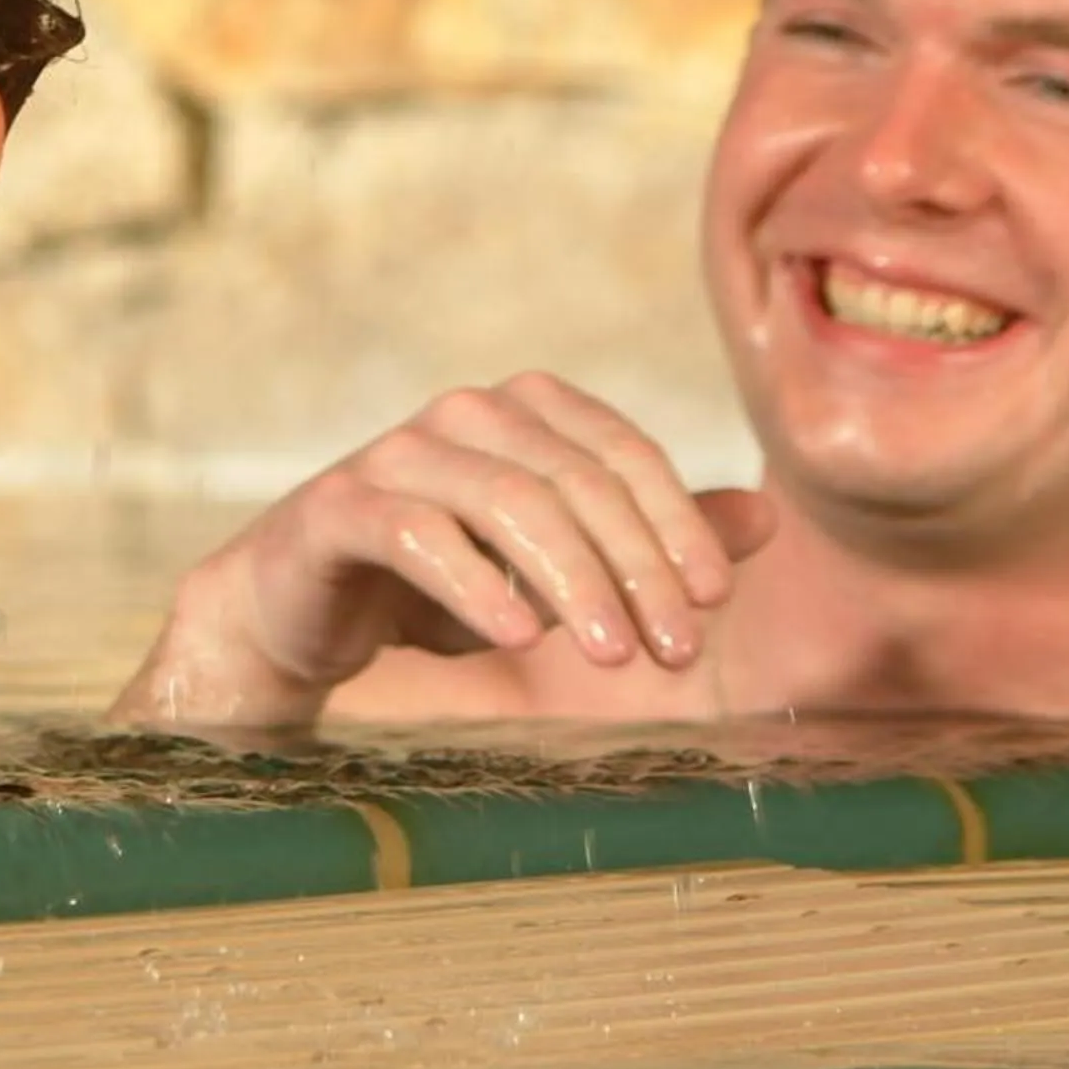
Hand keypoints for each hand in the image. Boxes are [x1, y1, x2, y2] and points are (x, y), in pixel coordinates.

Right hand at [113, 374, 773, 728]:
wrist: (300, 609)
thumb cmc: (438, 585)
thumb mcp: (554, 570)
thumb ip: (644, 540)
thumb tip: (767, 520)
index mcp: (522, 411)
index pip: (622, 453)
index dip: (676, 524)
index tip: (712, 601)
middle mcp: (461, 415)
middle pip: (574, 480)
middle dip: (636, 567)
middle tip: (676, 651)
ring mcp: (394, 454)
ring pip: (507, 501)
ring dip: (572, 583)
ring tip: (614, 657)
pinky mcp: (338, 507)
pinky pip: (419, 533)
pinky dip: (476, 583)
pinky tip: (518, 639)